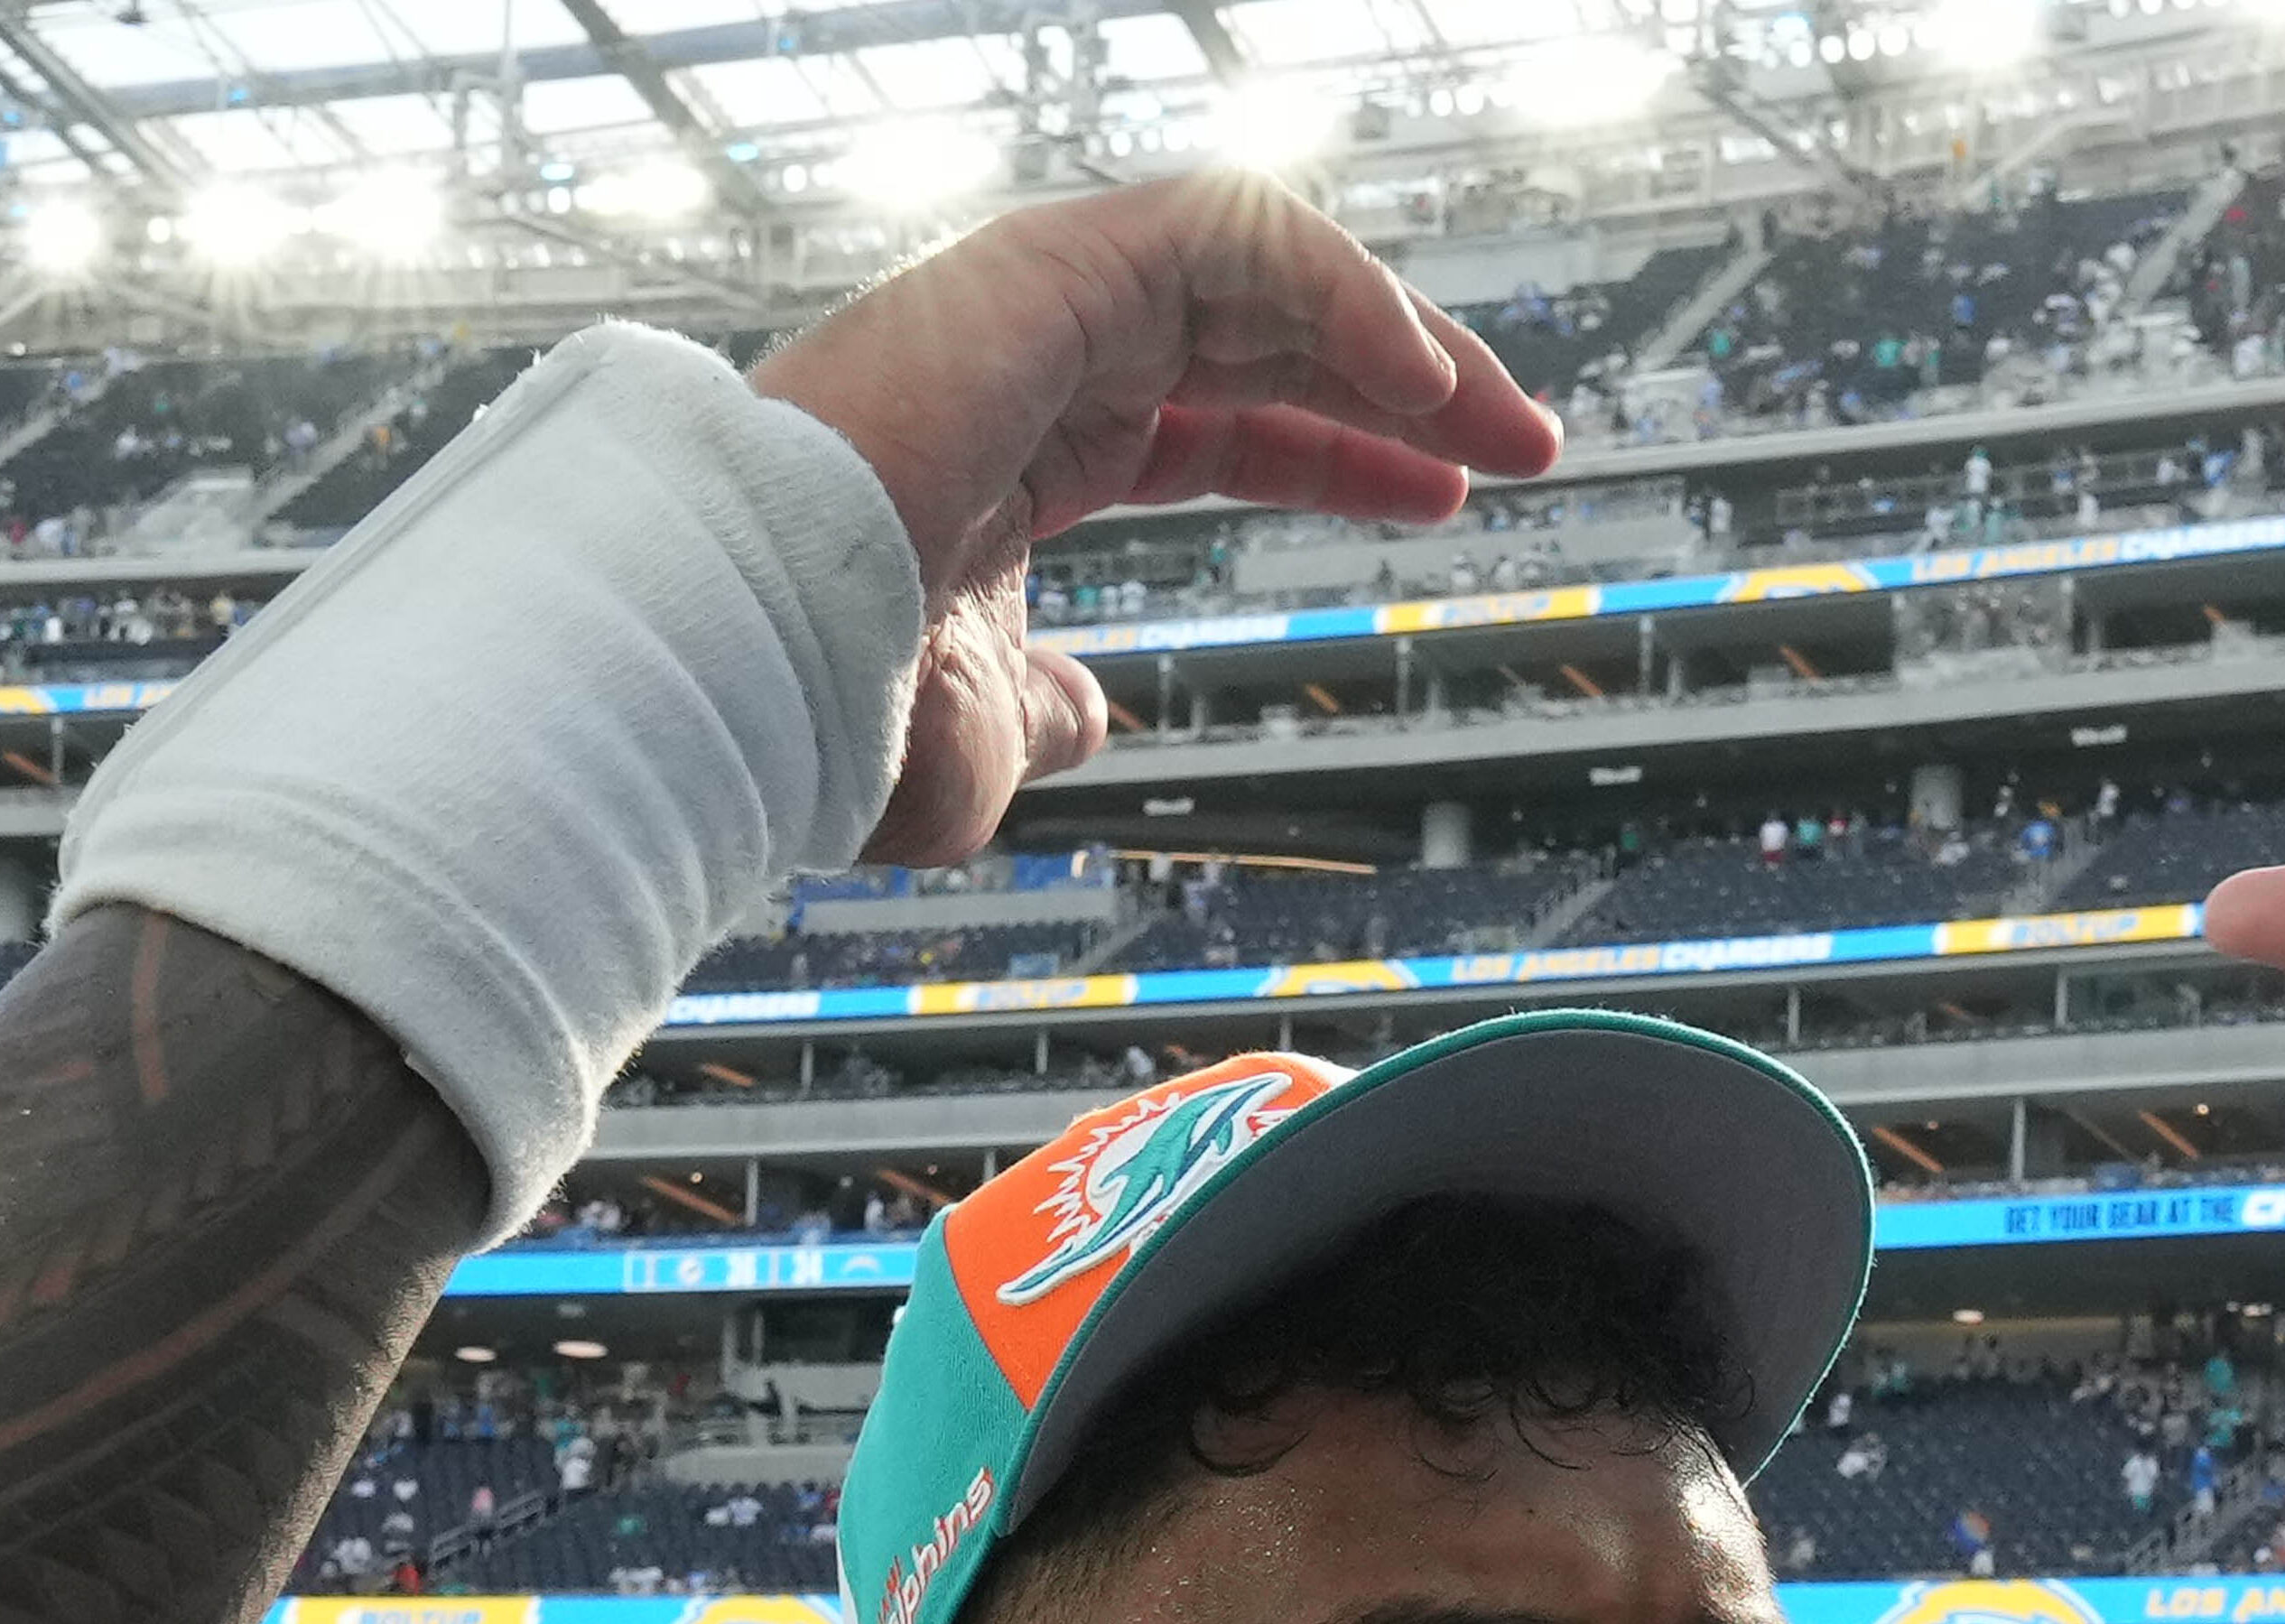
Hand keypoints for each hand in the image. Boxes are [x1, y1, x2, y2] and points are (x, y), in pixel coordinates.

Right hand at [753, 173, 1560, 864]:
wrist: (758, 664)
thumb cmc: (836, 705)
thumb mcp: (988, 729)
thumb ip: (1051, 706)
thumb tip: (1094, 716)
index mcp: (1026, 442)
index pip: (1216, 411)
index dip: (1338, 445)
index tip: (1446, 492)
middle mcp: (1035, 357)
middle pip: (1263, 330)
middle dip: (1405, 381)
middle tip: (1527, 443)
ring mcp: (1037, 302)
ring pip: (1263, 265)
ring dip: (1398, 332)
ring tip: (1500, 417)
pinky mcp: (1049, 270)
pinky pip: (1234, 233)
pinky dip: (1341, 290)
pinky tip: (1422, 381)